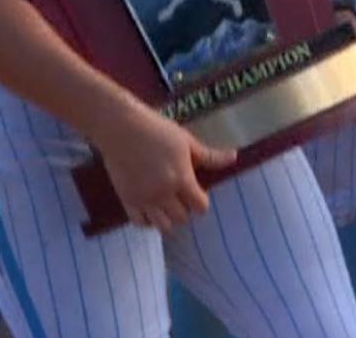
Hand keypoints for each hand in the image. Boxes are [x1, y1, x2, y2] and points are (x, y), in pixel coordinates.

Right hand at [96, 102, 235, 232]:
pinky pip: (140, 223)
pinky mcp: (126, 200)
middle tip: (181, 195)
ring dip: (168, 218)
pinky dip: (148, 220)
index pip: (200, 206)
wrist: (121, 128)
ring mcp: (143, 200)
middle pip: (182, 218)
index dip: (201, 200)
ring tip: (167, 203)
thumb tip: (234, 157)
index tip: (197, 190)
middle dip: (185, 209)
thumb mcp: (187, 142)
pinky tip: (150, 208)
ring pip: (162, 226)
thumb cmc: (157, 130)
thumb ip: (209, 156)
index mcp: (181, 179)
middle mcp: (163, 194)